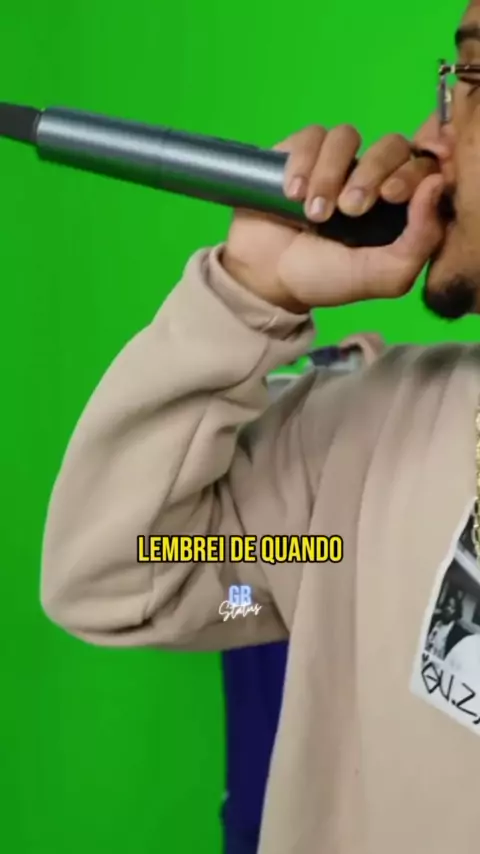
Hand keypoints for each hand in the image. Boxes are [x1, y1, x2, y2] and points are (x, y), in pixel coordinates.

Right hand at [222, 125, 444, 312]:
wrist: (265, 277)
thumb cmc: (324, 278)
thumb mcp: (380, 276)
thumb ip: (419, 242)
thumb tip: (437, 185)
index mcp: (397, 205)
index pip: (422, 166)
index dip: (410, 173)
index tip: (389, 197)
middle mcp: (370, 177)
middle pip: (390, 144)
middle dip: (370, 173)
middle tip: (349, 209)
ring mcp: (335, 162)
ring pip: (346, 136)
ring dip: (330, 174)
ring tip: (313, 212)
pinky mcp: (300, 152)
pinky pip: (310, 136)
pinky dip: (301, 163)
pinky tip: (292, 194)